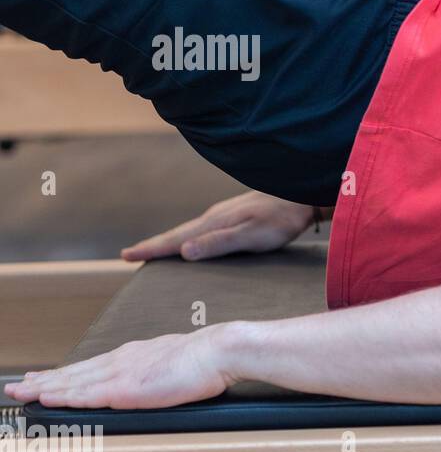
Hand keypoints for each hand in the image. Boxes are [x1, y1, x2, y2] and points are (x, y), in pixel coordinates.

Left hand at [3, 325, 240, 409]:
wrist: (218, 351)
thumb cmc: (206, 360)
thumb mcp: (174, 362)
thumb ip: (156, 371)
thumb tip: (153, 380)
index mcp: (133, 356)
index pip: (90, 367)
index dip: (64, 374)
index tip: (42, 378)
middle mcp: (120, 361)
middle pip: (73, 374)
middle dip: (43, 381)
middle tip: (17, 386)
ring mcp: (121, 374)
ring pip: (72, 383)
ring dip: (43, 389)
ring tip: (19, 393)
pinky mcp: (126, 389)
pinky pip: (86, 395)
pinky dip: (63, 397)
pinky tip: (46, 399)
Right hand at [121, 191, 315, 261]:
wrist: (302, 195)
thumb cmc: (281, 220)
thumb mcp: (252, 236)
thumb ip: (219, 243)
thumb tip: (184, 251)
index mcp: (214, 223)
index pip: (175, 239)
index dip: (151, 249)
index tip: (126, 255)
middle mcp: (214, 216)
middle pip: (177, 233)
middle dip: (153, 245)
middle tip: (129, 254)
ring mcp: (224, 214)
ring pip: (190, 229)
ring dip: (169, 240)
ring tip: (154, 250)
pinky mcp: (235, 215)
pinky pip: (203, 228)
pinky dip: (189, 236)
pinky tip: (193, 241)